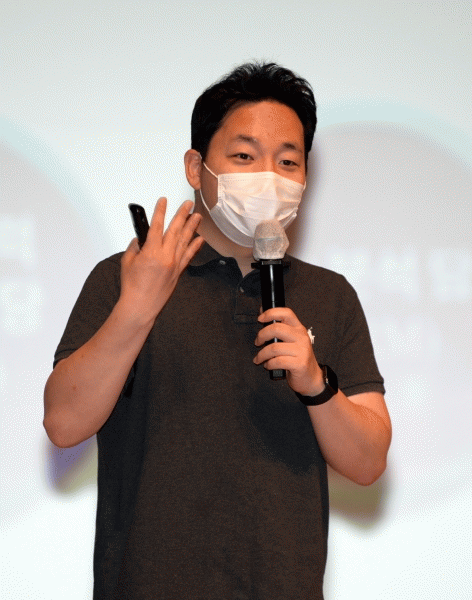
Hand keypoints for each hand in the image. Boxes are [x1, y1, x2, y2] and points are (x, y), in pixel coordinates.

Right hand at [120, 197, 203, 323]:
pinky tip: (200, 238)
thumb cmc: (132, 286)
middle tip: (188, 204)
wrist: (141, 305)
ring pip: (184, 241)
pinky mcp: (178, 273)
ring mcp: (174, 264)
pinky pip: (188, 256)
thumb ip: (135, 246)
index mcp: (151, 251)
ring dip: (191, 227)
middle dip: (182, 214)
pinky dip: (194, 246)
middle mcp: (165, 256)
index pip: (157, 225)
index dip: (161, 211)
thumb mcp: (127, 261)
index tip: (164, 201)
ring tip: (197, 216)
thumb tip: (141, 238)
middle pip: (175, 230)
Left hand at [253, 307, 323, 395]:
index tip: (260, 319)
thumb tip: (262, 315)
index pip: (286, 313)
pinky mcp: (300, 364)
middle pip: (276, 328)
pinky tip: (268, 365)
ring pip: (274, 348)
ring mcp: (302, 350)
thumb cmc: (297, 358)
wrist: (311, 378)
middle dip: (261, 335)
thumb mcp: (292, 341)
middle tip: (257, 342)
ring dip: (262, 354)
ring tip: (259, 358)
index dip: (271, 313)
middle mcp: (301, 337)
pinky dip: (269, 364)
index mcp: (299, 328)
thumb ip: (280, 330)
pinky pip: (278, 361)